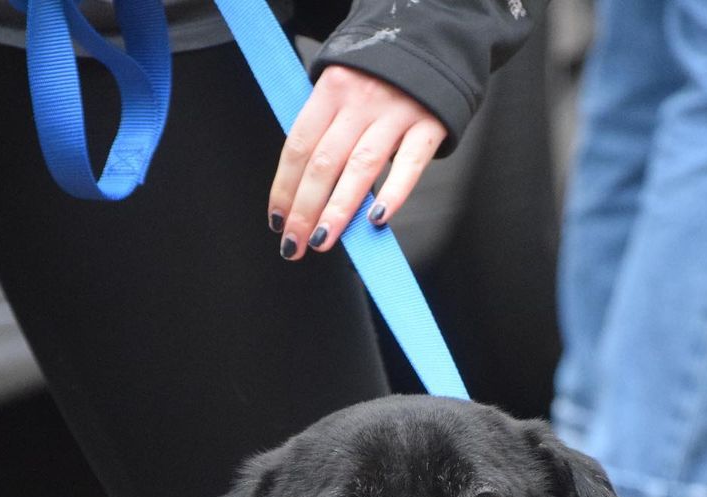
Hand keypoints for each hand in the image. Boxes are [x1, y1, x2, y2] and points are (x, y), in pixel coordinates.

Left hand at [268, 64, 446, 260]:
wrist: (428, 43)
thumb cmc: (377, 76)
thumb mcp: (341, 88)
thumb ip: (324, 128)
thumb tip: (302, 186)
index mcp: (331, 90)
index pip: (298, 146)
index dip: (284, 187)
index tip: (278, 221)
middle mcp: (360, 101)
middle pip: (324, 163)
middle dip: (305, 209)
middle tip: (295, 244)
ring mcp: (395, 113)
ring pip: (360, 168)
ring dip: (338, 210)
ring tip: (322, 240)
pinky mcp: (428, 126)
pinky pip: (409, 165)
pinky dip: (393, 194)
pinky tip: (376, 220)